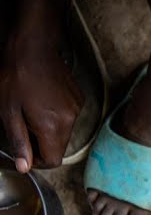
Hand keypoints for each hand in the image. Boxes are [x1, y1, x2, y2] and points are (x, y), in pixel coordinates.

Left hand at [0, 32, 83, 171]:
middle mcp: (70, 119)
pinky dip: (55, 117)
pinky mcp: (78, 97)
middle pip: (59, 146)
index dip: (37, 162)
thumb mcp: (8, 113)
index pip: (53, 160)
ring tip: (30, 113)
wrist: (32, 48)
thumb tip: (24, 166)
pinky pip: (68, 117)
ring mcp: (76, 107)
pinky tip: (41, 102)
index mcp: (53, 126)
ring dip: (48, 130)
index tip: (23, 153)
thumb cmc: (16, 77)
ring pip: (64, 132)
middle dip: (41, 145)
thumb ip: (19, 142)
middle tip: (22, 130)